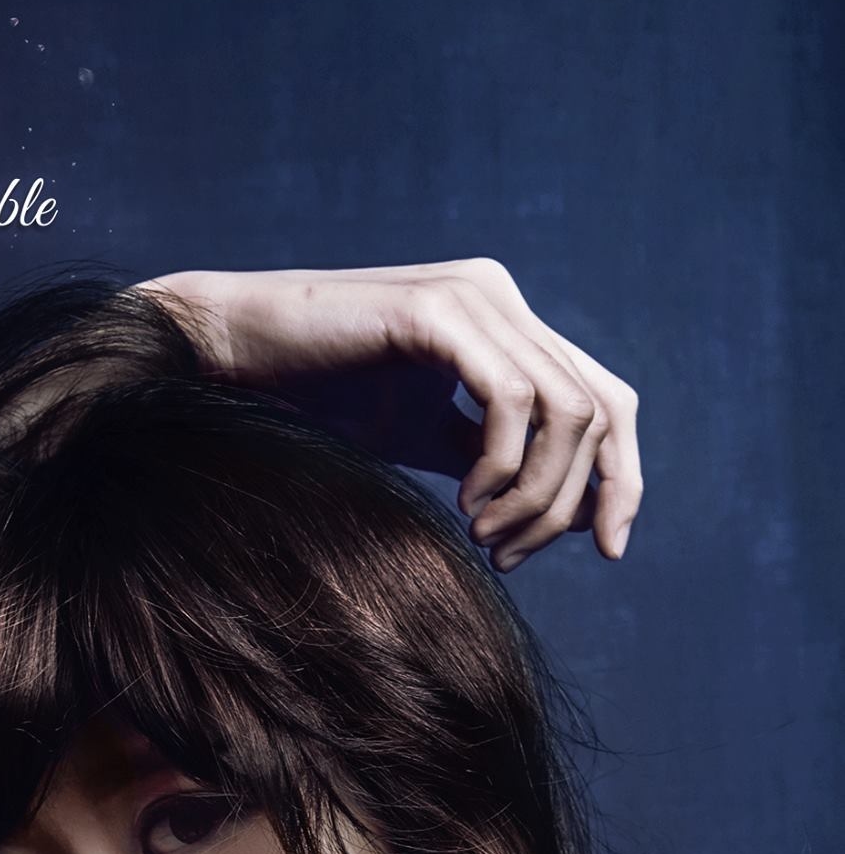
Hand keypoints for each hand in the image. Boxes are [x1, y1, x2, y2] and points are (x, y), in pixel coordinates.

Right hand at [140, 260, 641, 574]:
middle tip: (508, 557)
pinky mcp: (439, 310)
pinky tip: (463, 503)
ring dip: (536, 495)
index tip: (607, 550)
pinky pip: (512, 400)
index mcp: (506, 324)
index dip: (621, 478)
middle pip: (601, 411)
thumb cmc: (316, 396)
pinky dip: (502, 468)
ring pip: (567, 412)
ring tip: (482, 536)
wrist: (232, 355)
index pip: (606, 400)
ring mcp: (475, 297)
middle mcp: (502, 298)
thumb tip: (568, 513)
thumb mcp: (420, 437)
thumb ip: (489, 460)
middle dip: (571, 503)